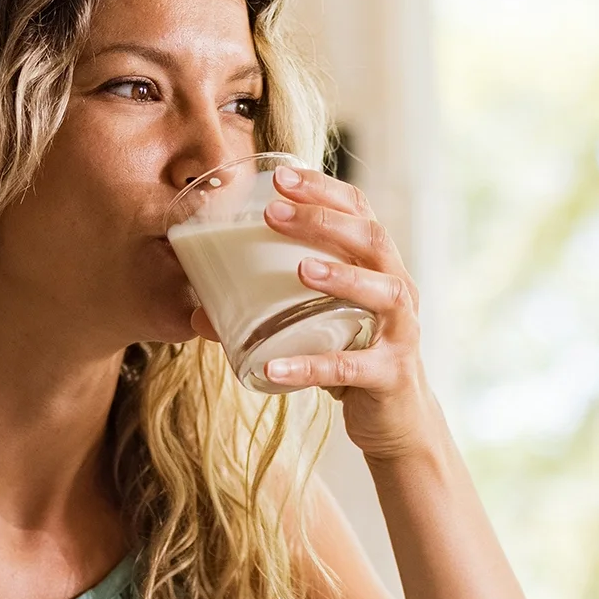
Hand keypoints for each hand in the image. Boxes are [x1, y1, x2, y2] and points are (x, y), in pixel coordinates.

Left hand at [189, 165, 438, 460]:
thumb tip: (197, 313)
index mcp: (378, 267)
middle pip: (373, 240)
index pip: (360, 211)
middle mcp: (398, 290)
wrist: (396, 421)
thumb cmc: (352, 357)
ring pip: (384, 293)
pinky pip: (350, 367)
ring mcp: (401, 333)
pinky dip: (311, 366)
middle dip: (324, 220)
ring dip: (342, 276)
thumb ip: (267, 313)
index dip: (324, 189)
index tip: (281, 176)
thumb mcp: (314, 326)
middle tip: (274, 213)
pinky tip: (273, 367)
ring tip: (301, 269)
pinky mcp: (391, 376)